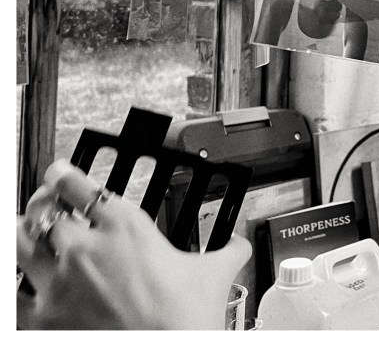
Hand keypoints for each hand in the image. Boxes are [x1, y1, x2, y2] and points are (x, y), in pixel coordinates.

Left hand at [17, 160, 250, 329]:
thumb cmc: (184, 322)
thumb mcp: (216, 275)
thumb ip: (228, 250)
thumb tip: (239, 243)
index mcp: (126, 228)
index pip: (78, 185)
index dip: (64, 173)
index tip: (62, 173)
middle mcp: (85, 250)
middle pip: (42, 210)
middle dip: (42, 204)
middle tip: (46, 205)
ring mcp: (58, 285)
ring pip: (18, 243)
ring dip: (22, 234)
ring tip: (27, 233)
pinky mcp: (42, 320)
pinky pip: (13, 294)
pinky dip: (17, 284)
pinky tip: (25, 282)